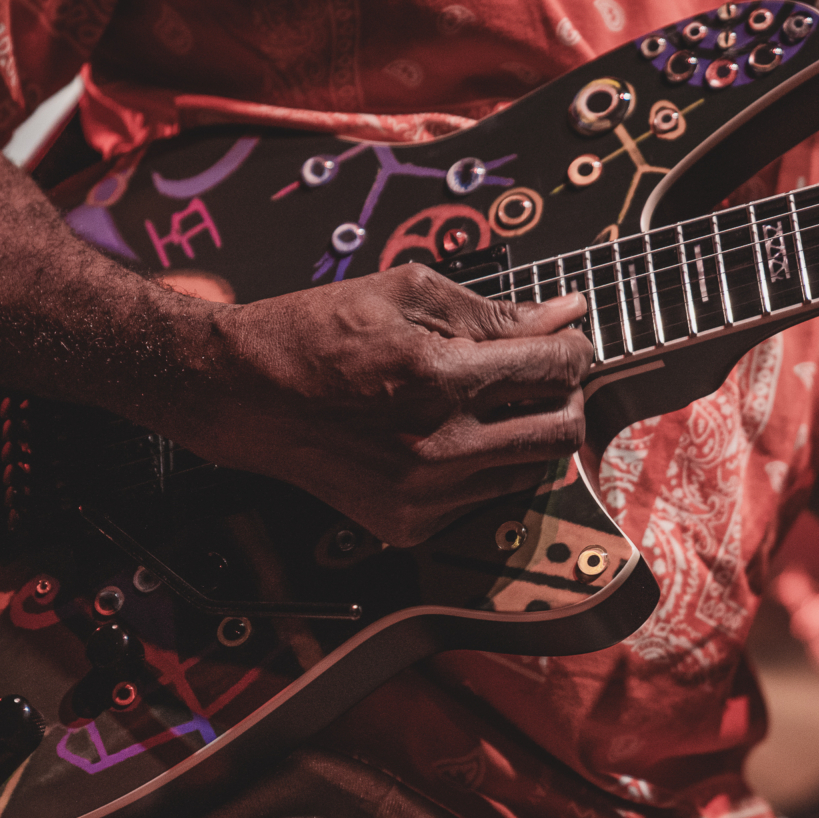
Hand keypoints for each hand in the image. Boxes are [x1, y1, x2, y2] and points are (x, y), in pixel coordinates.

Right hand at [174, 264, 592, 545]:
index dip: (574, 348)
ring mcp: (425, 495)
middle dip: (569, 395)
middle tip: (548, 374)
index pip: (555, 371)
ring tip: (493, 402)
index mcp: (439, 379)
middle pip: (562, 433)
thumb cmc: (317, 333)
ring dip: (529, 432)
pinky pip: (485, 498)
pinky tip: (452, 436)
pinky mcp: (409, 524)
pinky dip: (486, 466)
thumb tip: (564, 314)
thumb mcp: (406, 293)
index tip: (566, 339)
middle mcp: (438, 447)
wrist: (245, 395)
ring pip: (531, 471)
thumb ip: (494, 311)